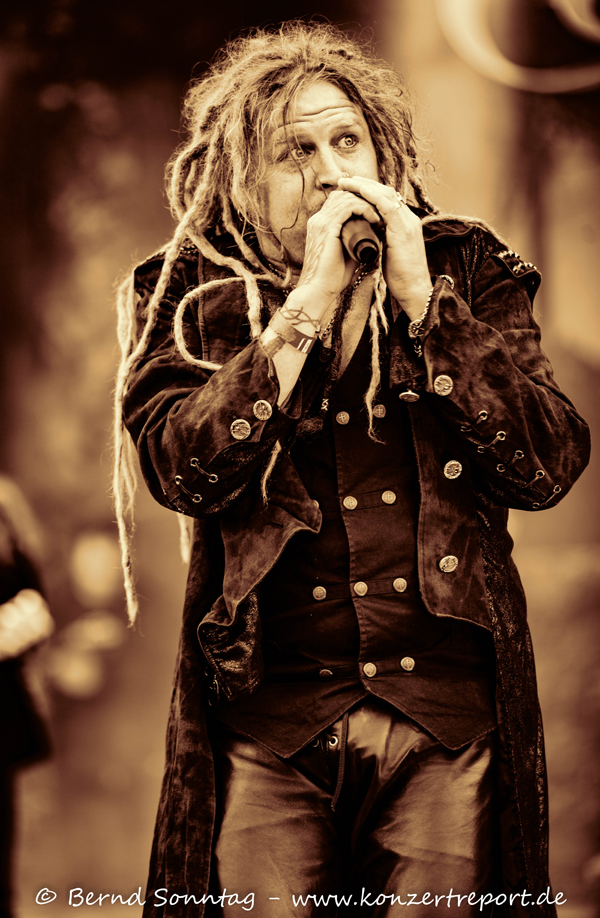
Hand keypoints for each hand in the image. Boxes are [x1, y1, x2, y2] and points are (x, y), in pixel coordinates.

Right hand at [296, 189, 381, 316]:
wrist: (319, 290)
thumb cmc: (332, 277)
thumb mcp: (345, 254)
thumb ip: (354, 243)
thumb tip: (371, 237)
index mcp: (320, 225)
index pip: (340, 201)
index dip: (359, 202)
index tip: (376, 213)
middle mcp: (318, 219)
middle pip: (343, 194)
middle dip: (364, 198)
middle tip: (381, 211)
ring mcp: (321, 222)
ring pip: (347, 197)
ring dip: (367, 203)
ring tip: (380, 216)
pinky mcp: (327, 227)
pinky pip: (348, 207)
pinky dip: (364, 209)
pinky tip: (374, 219)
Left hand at [337, 176, 432, 319]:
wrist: (414, 290)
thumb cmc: (400, 276)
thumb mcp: (388, 252)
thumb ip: (380, 238)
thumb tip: (365, 232)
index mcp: (404, 223)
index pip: (386, 199)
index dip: (368, 191)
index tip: (350, 187)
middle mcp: (408, 218)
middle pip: (385, 192)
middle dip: (364, 184)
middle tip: (345, 179)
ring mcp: (407, 222)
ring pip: (385, 194)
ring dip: (364, 186)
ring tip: (346, 182)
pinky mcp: (403, 229)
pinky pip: (387, 206)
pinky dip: (372, 196)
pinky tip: (358, 191)